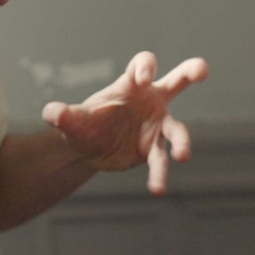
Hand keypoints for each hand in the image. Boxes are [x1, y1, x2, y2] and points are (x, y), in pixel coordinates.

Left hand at [42, 51, 208, 194]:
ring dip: (182, 142)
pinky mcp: (155, 149)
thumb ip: (63, 115)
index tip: (144, 78)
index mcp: (130, 85)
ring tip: (183, 156)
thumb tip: (52, 113)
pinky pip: (161, 160)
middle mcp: (150, 101)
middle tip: (202, 70)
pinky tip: (157, 188)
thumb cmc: (84, 124)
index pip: (143, 66)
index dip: (146, 67)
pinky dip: (159, 174)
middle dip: (191, 71)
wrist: (90, 149)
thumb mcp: (72, 121)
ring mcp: (157, 125)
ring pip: (177, 130)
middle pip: (177, 80)